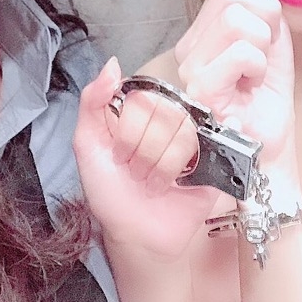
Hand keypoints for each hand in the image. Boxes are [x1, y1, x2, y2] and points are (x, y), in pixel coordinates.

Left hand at [74, 58, 220, 260]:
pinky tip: (176, 182)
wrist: (135, 235)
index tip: (117, 153)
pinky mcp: (213, 162)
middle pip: (165, 113)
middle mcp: (168, 122)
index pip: (143, 98)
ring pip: (184, 133)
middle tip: (134, 171)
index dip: (128, 129)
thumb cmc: (110, 193)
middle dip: (142, 151)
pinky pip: (209, 148)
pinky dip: (184, 169)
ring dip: (160, 167)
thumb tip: (112, 65)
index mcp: (140, 113)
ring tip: (152, 182)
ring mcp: (192, 141)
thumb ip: (92, 102)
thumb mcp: (87, 145)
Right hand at [175, 0, 294, 161]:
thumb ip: (260, 1)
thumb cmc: (267, 91)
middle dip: (268, 18)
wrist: (268, 141)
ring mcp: (191, 65)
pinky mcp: (200, 88)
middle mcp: (189, 43)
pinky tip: (251, 85)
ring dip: (263, 47)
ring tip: (256, 71)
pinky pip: (243, 51)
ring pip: (238, 19)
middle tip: (264, 52)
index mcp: (203, 26)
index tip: (267, 33)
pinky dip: (259, 66)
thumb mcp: (269, 36)